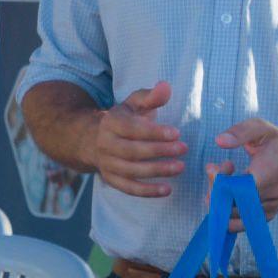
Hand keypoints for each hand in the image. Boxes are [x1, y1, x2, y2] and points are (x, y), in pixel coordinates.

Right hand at [91, 82, 183, 197]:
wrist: (93, 140)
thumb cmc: (123, 121)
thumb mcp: (133, 104)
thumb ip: (150, 97)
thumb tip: (166, 86)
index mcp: (110, 123)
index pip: (131, 129)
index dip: (154, 132)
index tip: (177, 133)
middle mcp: (105, 144)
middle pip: (131, 151)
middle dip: (159, 151)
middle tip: (184, 149)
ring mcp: (106, 164)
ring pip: (130, 170)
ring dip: (156, 171)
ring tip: (180, 167)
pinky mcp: (111, 179)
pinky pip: (128, 188)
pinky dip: (147, 191)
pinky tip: (167, 189)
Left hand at [206, 117, 277, 228]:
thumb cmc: (277, 143)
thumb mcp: (261, 128)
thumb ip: (241, 132)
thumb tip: (220, 141)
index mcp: (268, 175)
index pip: (236, 190)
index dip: (219, 182)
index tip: (213, 167)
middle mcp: (270, 195)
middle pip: (231, 204)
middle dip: (214, 188)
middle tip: (214, 170)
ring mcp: (269, 208)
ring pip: (233, 215)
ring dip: (219, 198)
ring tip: (222, 180)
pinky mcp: (266, 215)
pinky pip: (241, 223)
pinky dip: (227, 211)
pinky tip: (226, 193)